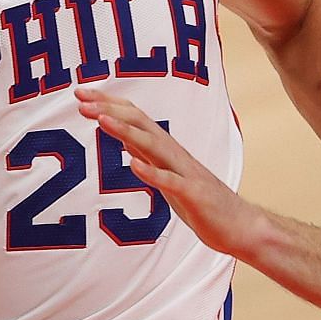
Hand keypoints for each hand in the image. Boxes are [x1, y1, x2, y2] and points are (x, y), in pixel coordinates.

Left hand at [76, 87, 267, 256]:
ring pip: (153, 146)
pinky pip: (171, 182)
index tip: (80, 93)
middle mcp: (175, 155)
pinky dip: (151, 172)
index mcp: (167, 150)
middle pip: (140, 123)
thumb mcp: (168, 178)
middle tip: (80, 98)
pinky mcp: (194, 195)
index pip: (135, 117)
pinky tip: (133, 165)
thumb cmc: (203, 204)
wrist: (240, 226)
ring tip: (100, 119)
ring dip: (126, 132)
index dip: (108, 104)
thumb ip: (150, 158)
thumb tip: (126, 142)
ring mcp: (185, 173)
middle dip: (110, 109)